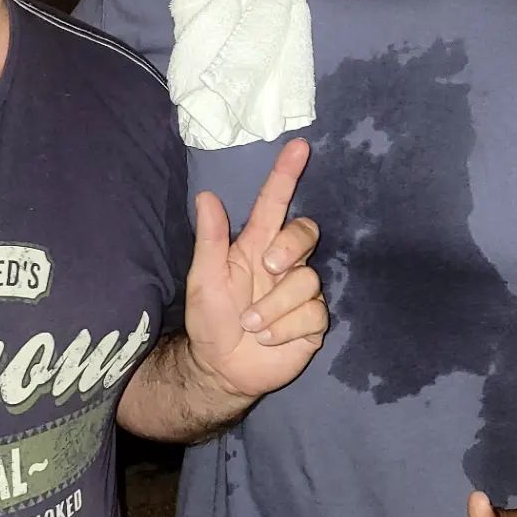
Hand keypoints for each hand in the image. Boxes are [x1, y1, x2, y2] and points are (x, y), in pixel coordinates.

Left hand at [183, 138, 324, 402]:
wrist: (223, 369)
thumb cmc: (210, 319)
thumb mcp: (203, 279)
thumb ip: (210, 240)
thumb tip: (206, 196)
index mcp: (256, 245)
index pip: (276, 203)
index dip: (287, 174)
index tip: (300, 146)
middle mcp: (284, 263)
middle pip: (306, 232)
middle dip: (291, 247)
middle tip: (268, 268)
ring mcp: (301, 292)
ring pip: (307, 281)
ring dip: (274, 306)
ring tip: (251, 324)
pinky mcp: (313, 321)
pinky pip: (313, 314)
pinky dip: (284, 328)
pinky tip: (268, 337)